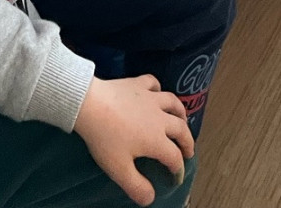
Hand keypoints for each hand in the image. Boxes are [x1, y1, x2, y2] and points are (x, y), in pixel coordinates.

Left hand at [74, 76, 193, 205]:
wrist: (91, 105)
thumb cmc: (106, 139)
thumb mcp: (119, 169)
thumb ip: (136, 186)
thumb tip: (151, 199)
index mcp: (157, 140)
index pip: (174, 157)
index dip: (178, 169)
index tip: (176, 177)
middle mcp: (160, 118)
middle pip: (181, 129)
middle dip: (188, 142)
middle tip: (189, 151)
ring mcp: (151, 98)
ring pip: (173, 103)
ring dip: (181, 113)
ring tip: (182, 120)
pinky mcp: (139, 83)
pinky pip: (154, 83)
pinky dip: (159, 89)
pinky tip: (157, 92)